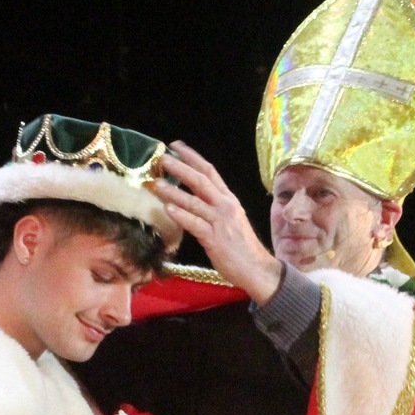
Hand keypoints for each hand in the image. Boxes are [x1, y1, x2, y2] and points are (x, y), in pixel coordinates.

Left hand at [152, 143, 282, 304]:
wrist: (257, 268)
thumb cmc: (241, 247)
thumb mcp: (230, 220)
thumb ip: (213, 207)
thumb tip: (191, 197)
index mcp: (228, 199)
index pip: (210, 171)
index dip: (192, 157)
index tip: (176, 145)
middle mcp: (225, 206)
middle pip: (201, 180)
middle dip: (181, 167)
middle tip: (163, 158)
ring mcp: (220, 222)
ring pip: (194, 201)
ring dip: (174, 192)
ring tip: (157, 184)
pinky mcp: (215, 239)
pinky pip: (195, 224)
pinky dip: (181, 215)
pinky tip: (167, 209)